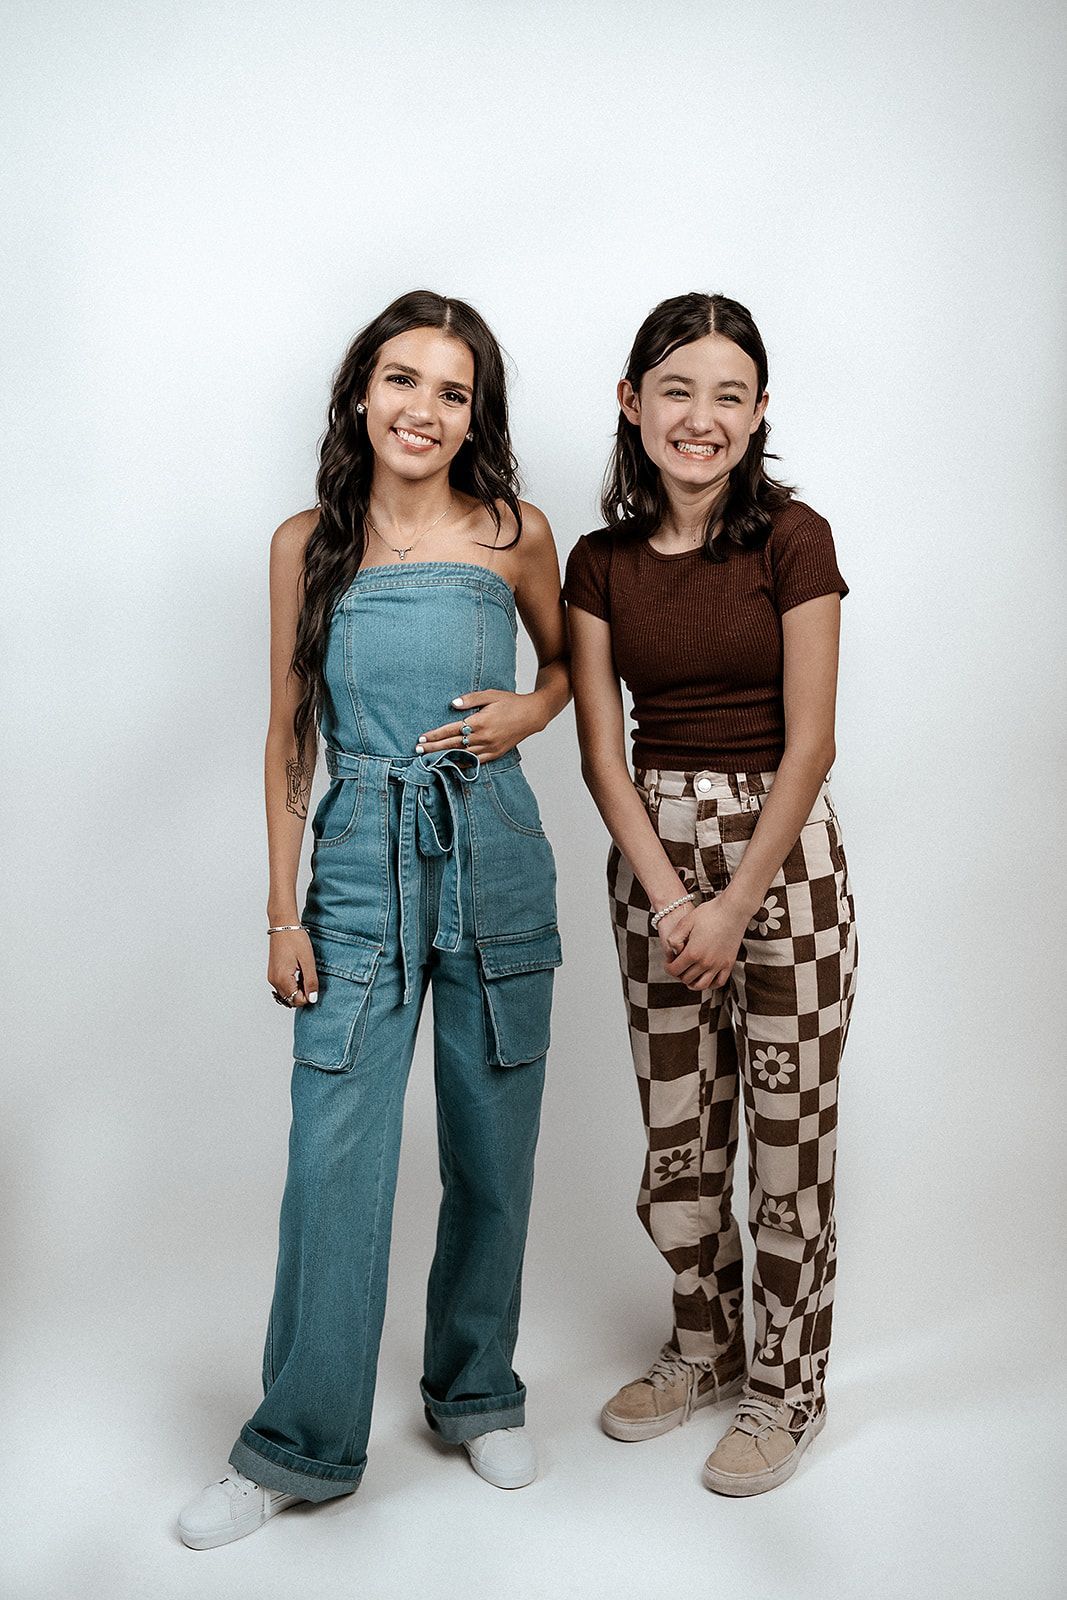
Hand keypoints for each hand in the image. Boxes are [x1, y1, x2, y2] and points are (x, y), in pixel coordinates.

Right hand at [268, 928, 317, 1006]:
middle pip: (290, 999)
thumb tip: (312, 998)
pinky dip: (292, 984)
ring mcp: (272, 977)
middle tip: (308, 976)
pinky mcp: (273, 973)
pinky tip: (297, 971)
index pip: (297, 1000)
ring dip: (297, 989)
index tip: (313, 982)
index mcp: (283, 979)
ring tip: (303, 972)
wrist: (283, 925)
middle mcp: (274, 981)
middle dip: (302, 993)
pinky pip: (283, 986)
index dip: (308, 995)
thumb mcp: (308, 961)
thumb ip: (310, 981)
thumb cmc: (295, 939)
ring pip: (287, 994)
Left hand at [416, 689, 542, 761]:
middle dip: (434, 748)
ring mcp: (490, 748)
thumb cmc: (511, 702)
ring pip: (462, 755)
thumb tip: (453, 704)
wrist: (532, 715)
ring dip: (444, 757)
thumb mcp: (491, 695)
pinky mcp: (495, 754)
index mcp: (480, 722)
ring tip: (429, 759)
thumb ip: (470, 699)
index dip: (435, 735)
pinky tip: (450, 764)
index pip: (451, 730)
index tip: (422, 738)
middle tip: (418, 750)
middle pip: (453, 745)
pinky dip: (461, 764)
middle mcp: (483, 737)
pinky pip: (475, 762)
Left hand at [662, 896, 748, 990]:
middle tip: (678, 964)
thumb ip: (674, 939)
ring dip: (692, 983)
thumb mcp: (685, 922)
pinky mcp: (729, 963)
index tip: (669, 961)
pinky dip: (710, 984)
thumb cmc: (710, 913)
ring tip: (689, 974)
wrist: (733, 909)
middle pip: (686, 979)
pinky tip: (705, 976)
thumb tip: (673, 952)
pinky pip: (719, 982)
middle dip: (679, 973)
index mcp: (693, 952)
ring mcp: (719, 965)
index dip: (668, 967)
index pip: (674, 970)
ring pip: (701, 985)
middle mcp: (706, 962)